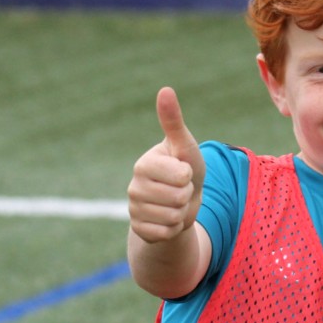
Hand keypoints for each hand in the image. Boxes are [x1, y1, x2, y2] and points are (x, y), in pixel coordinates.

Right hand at [127, 87, 205, 242]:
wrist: (182, 201)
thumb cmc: (185, 168)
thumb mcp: (184, 146)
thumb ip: (173, 121)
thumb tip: (165, 90)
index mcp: (144, 164)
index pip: (180, 176)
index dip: (189, 176)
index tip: (183, 171)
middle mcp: (133, 187)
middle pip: (177, 198)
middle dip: (187, 196)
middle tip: (181, 190)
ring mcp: (134, 209)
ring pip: (172, 217)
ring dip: (182, 212)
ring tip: (176, 203)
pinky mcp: (139, 229)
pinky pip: (166, 233)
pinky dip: (174, 228)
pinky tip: (168, 218)